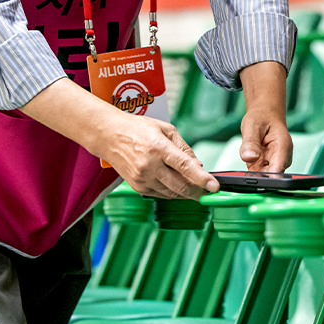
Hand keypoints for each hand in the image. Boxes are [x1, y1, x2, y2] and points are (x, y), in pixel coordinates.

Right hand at [100, 113, 220, 198]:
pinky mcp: (137, 186)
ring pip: (171, 193)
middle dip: (198, 192)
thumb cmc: (138, 129)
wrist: (109, 136)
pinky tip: (176, 185)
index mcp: (159, 147)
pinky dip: (172, 192)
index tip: (214, 187)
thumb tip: (198, 166)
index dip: (202, 179)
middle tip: (209, 191)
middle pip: (180, 186)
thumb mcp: (165, 129)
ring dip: (186, 193)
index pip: (185, 167)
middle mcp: (150, 165)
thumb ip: (184, 148)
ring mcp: (142, 178)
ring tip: (195, 187)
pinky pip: (160, 194)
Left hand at [237, 61, 290, 171]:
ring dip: (254, 176)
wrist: (264, 116)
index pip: (278, 169)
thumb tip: (248, 157)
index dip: (269, 179)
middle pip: (272, 177)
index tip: (256, 181)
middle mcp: (281, 158)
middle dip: (259, 179)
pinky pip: (258, 175)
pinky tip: (245, 170)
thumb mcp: (253, 126)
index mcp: (283, 147)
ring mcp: (274, 164)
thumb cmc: (262, 117)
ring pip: (264, 178)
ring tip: (246, 169)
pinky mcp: (265, 167)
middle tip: (246, 177)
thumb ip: (250, 142)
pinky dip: (250, 174)